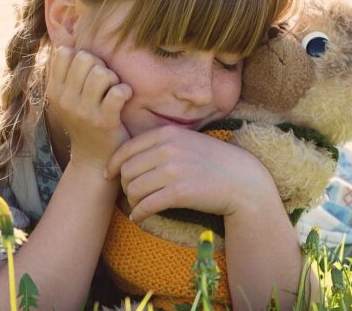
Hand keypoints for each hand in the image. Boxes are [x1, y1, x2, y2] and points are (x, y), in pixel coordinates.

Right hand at [46, 47, 131, 169]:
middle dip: (100, 65)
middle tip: (105, 82)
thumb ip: (68, 72)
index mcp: (54, 91)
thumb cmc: (85, 121)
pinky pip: (118, 92)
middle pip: (85, 58)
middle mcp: (64, 100)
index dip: (81, 56)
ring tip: (113, 90)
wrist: (93, 159)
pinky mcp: (104, 122)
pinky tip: (124, 98)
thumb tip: (70, 41)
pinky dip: (125, 91)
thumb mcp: (68, 98)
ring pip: (101, 73)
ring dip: (113, 78)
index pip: (64, 53)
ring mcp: (84, 112)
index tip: (88, 72)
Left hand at [105, 125, 277, 222]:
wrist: (242, 180)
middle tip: (131, 195)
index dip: (113, 164)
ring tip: (139, 206)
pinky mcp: (179, 192)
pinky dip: (138, 214)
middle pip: (126, 171)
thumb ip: (161, 144)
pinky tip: (140, 218)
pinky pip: (146, 205)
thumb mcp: (187, 141)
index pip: (126, 149)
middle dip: (124, 185)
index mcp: (167, 133)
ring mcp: (173, 170)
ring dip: (132, 201)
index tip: (109, 175)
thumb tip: (129, 158)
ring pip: (133, 189)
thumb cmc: (213, 162)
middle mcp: (167, 149)